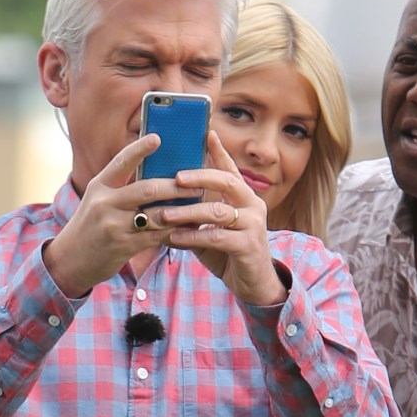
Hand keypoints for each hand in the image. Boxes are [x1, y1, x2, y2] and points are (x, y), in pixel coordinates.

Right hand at [43, 134, 200, 297]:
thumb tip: (158, 174)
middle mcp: (104, 203)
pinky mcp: (122, 246)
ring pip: (155, 214)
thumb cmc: (91, 226)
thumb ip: (122, 187)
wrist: (70, 260)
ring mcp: (113, 225)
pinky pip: (156, 237)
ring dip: (181, 211)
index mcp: (99, 186)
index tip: (158, 137)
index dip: (139, 149)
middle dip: (176, 187)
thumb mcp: (99, 201)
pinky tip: (189, 229)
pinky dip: (174, 231)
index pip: (121, 162)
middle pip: (147, 189)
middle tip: (197, 184)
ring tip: (199, 206)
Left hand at [149, 131, 287, 306]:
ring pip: (218, 211)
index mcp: (244, 197)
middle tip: (176, 177)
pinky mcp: (249, 246)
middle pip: (228, 182)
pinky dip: (194, 236)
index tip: (206, 132)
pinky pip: (217, 237)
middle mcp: (253, 206)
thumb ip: (195, 213)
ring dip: (188, 212)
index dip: (219, 150)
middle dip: (200, 176)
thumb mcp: (210, 228)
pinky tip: (175, 238)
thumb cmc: (228, 253)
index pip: (230, 169)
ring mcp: (253, 225)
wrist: (254, 284)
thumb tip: (162, 200)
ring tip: (164, 214)